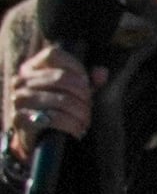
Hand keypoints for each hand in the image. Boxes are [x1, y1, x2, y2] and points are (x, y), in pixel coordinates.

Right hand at [8, 43, 88, 157]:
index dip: (75, 66)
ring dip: (81, 112)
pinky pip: (54, 118)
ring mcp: (19, 100)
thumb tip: (102, 73)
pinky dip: (72, 125)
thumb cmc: (57, 108)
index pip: (53, 54)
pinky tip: (78, 130)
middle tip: (89, 106)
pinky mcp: (20, 119)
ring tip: (86, 120)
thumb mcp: (73, 91)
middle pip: (61, 78)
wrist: (36, 139)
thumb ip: (88, 80)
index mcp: (31, 68)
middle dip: (83, 93)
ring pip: (61, 100)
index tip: (87, 82)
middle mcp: (20, 81)